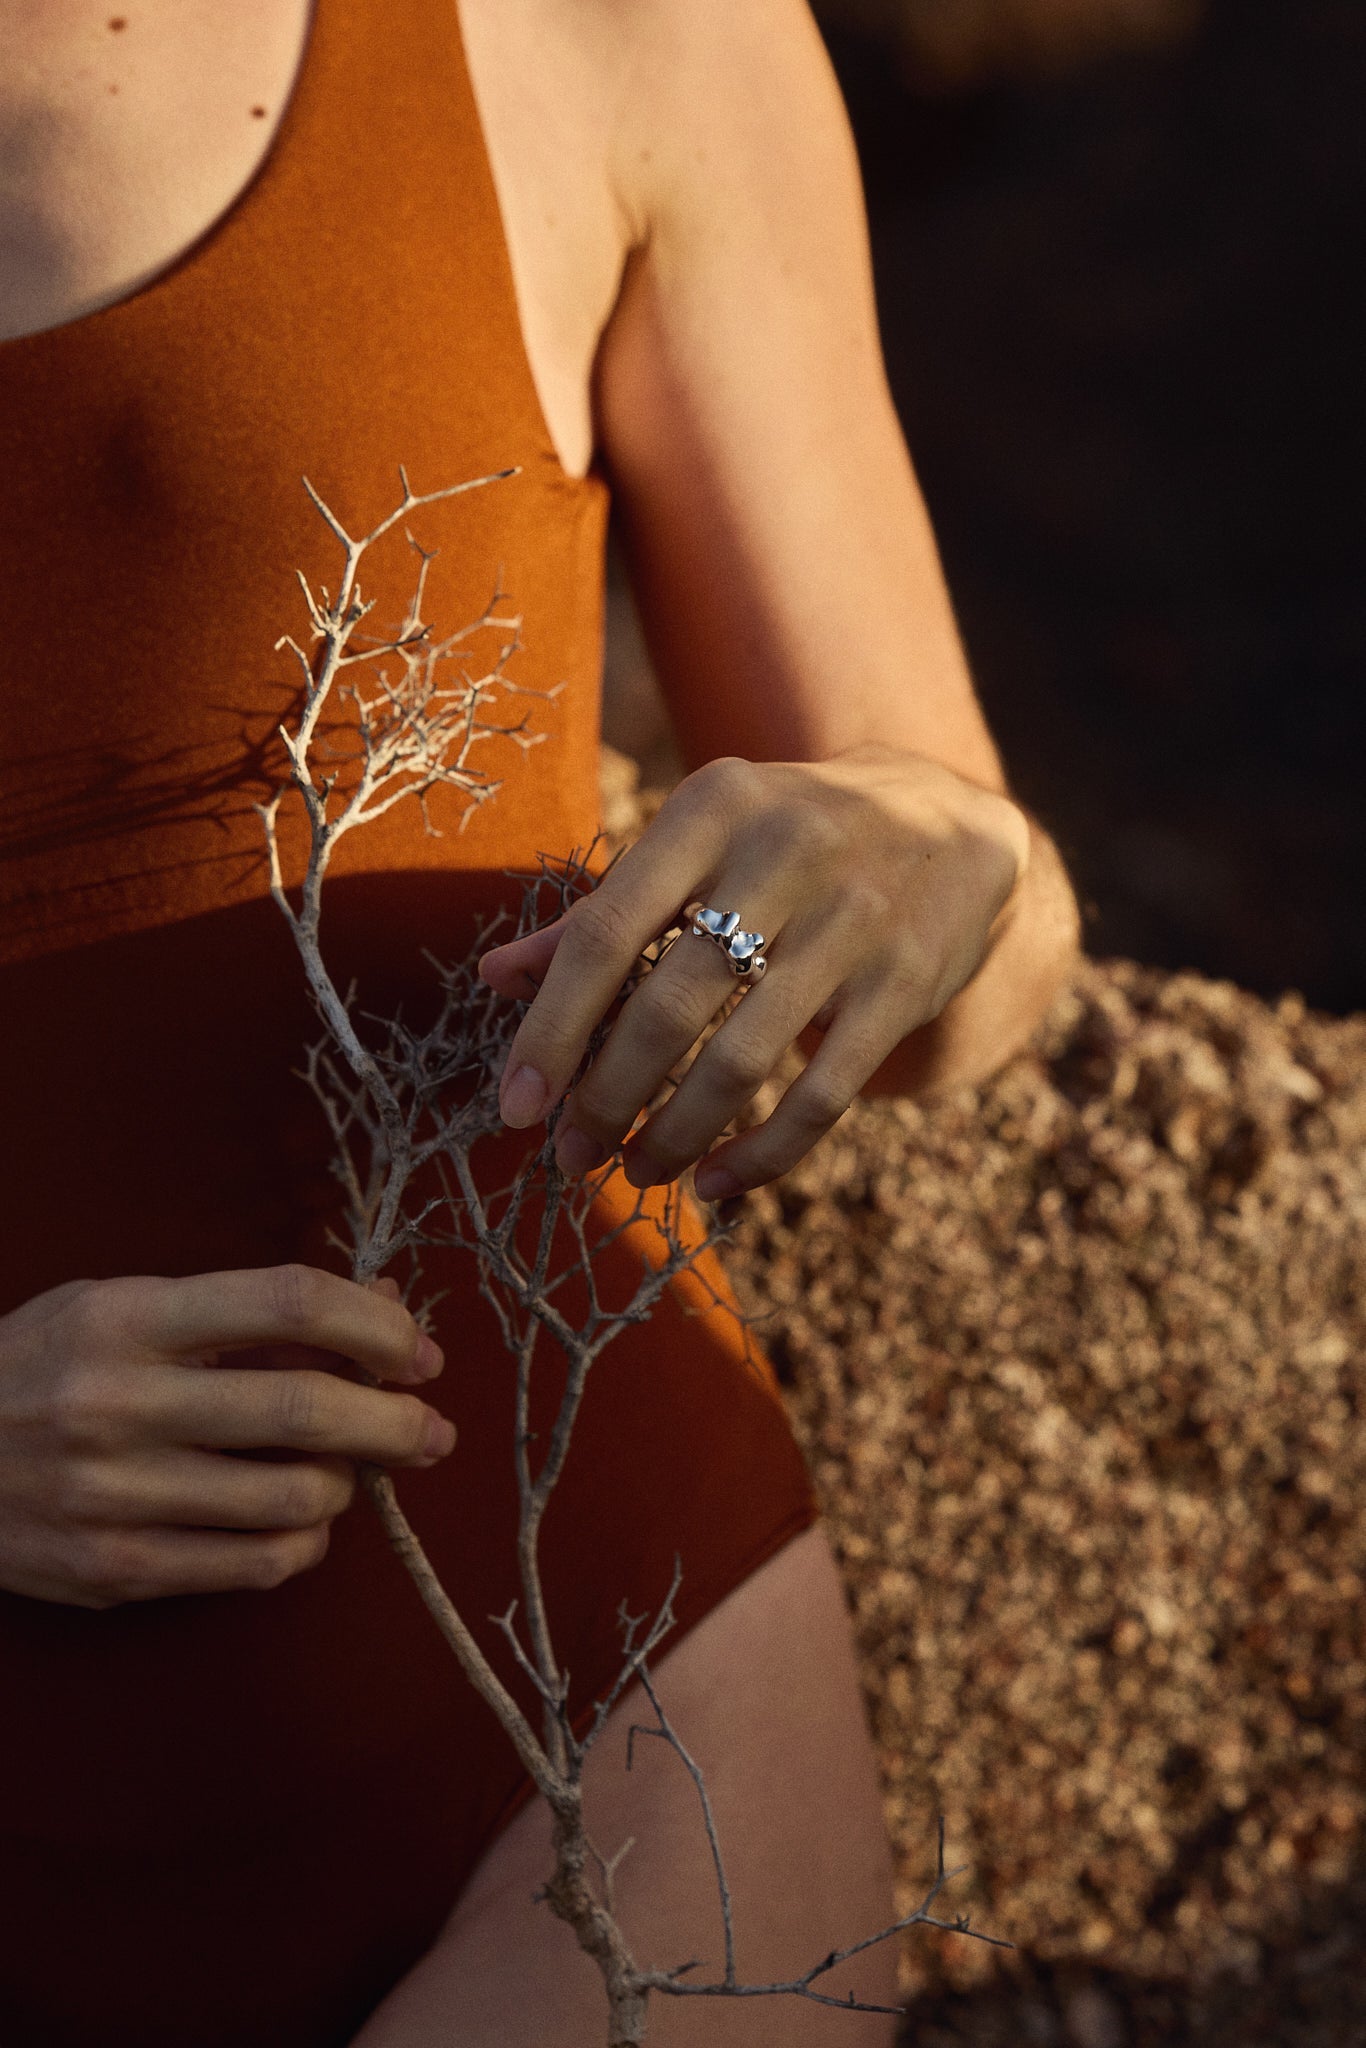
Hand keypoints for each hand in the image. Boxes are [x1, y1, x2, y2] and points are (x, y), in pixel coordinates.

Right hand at [0, 1264, 454, 1607]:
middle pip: (306, 1408)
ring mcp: (114, 1494)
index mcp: (126, 1319)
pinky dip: (303, 1545)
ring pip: (294, 1498)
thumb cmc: (37, 1368)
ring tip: (347, 1471)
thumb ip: (243, 1309)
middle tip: (432, 1427)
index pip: (288, 1302)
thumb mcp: (119, 1307)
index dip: (375, 1324)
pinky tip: (302, 1522)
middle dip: (397, 1421)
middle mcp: (119, 1403)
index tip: (415, 1349)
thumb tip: (380, 1299)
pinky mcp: (112, 1569)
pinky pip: (252, 1566)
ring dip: (348, 1485)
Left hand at [478, 747, 1027, 1199]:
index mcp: (710, 810)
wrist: (950, 822)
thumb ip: (600, 911)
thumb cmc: (785, 839)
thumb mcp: (697, 844)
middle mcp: (784, 854)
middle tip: (572, 1154)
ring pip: (742, 1061)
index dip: (552, 1029)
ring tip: (637, 1170)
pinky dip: (762, 1155)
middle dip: (607, 1098)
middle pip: (668, 1006)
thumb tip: (494, 977)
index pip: (606, 933)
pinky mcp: (905, 984)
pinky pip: (822, 1096)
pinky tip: (717, 1183)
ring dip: (675, 1135)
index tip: (516, 1107)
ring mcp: (853, 921)